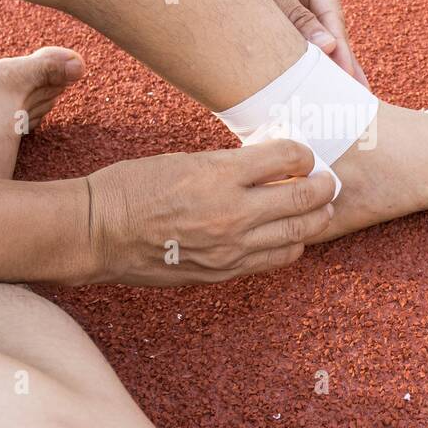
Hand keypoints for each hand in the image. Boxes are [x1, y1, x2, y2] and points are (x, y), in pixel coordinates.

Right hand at [81, 139, 334, 285]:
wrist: (98, 232)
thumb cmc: (133, 188)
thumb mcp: (184, 160)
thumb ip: (229, 165)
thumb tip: (268, 164)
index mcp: (220, 175)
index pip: (288, 158)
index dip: (304, 154)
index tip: (305, 155)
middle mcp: (232, 213)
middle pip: (303, 199)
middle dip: (324, 187)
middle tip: (329, 181)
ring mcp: (230, 248)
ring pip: (298, 235)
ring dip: (316, 219)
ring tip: (321, 209)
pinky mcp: (223, 272)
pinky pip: (274, 260)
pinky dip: (291, 246)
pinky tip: (289, 236)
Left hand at [224, 0, 368, 86]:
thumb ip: (297, 18)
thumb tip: (328, 47)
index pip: (333, 20)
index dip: (341, 53)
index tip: (348, 80)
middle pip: (328, 35)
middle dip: (340, 67)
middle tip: (357, 100)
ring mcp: (295, 6)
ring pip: (311, 44)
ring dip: (321, 69)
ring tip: (338, 101)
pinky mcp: (277, 19)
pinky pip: (290, 44)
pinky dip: (297, 63)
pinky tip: (309, 86)